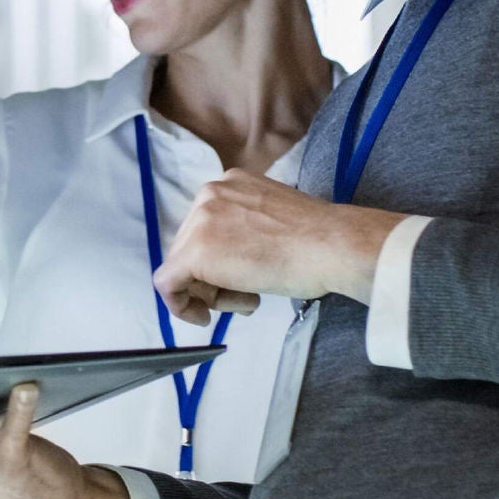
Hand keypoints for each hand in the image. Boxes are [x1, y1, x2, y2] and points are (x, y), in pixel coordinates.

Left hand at [153, 169, 404, 324]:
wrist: (331, 246)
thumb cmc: (317, 241)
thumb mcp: (272, 221)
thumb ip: (245, 230)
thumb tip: (230, 257)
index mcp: (230, 183)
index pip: (206, 229)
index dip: (218, 262)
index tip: (238, 280)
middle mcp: (208, 194)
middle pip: (190, 247)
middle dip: (212, 280)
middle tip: (245, 297)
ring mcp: (199, 220)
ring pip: (182, 267)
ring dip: (211, 293)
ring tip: (248, 300)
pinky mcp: (194, 251)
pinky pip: (167, 283)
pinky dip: (180, 305)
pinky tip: (204, 316)